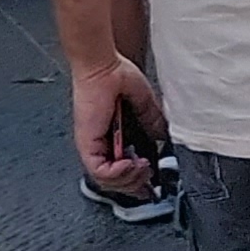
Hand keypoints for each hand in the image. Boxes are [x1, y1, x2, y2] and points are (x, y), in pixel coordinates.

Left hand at [69, 52, 166, 195]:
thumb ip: (152, 121)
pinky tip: (129, 164)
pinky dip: (117, 173)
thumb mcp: (143, 103)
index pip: (120, 171)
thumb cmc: (115, 75)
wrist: (102, 65)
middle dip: (135, 184)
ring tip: (141, 167)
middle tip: (148, 175)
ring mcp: (91, 145)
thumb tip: (163, 137)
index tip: (150, 184)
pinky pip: (98, 171)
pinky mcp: (87, 143)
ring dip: (128, 179)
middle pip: (113, 181)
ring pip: (105, 180)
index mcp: (111, 136)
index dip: (135, 182)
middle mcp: (99, 143)